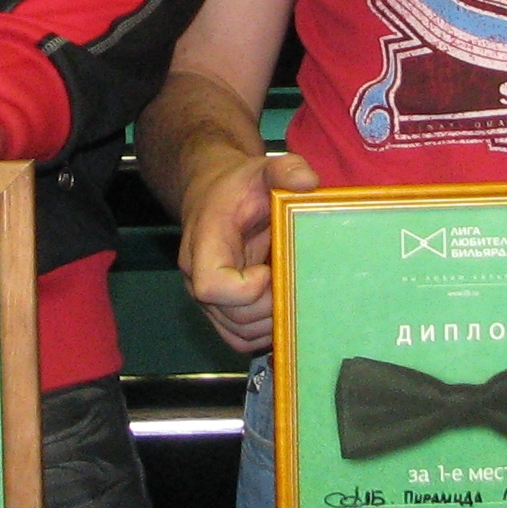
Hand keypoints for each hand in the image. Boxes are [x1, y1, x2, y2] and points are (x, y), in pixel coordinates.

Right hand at [178, 145, 319, 356]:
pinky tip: (283, 311)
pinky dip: (263, 333)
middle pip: (232, 316)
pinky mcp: (218, 310)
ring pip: (237, 334)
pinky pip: (238, 338)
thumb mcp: (262, 168)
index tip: (270, 269)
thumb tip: (309, 182)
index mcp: (205, 244)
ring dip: (272, 322)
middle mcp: (197, 277)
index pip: (212, 285)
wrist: (214, 196)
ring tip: (292, 295)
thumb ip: (285, 169)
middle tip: (295, 284)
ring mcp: (206, 298)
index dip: (246, 288)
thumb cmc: (238, 187)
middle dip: (272, 306)